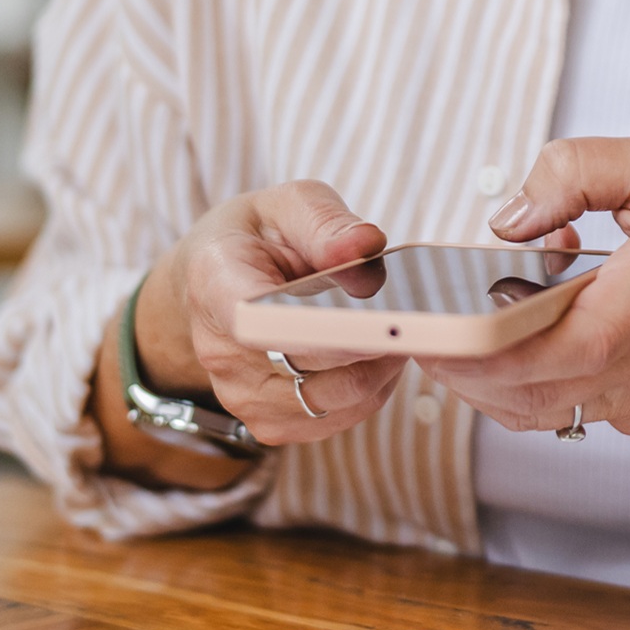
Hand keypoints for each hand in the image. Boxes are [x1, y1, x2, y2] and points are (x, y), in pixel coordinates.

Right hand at [128, 180, 399, 447]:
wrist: (214, 284)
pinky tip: (374, 357)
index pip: (258, 322)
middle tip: (415, 313)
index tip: (380, 322)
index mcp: (215, 284)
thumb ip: (326, 223)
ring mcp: (240, 396)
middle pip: (308, 366)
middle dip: (373, 342)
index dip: (322, 330)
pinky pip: (335, 419)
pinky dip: (369, 391)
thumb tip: (367, 245)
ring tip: (394, 328)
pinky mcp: (266, 424)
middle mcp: (219, 351)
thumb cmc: (258, 238)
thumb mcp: (287, 205)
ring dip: (378, 368)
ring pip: (333, 398)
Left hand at [431, 136, 629, 629]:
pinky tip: (524, 331)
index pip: (527, 346)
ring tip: (466, 318)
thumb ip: (578, 171)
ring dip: (481, 373)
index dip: (462, 339)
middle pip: (511, 390)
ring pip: (526, 409)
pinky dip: (521, 380)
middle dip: (453, 358)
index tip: (428, 312)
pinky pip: (557, 409)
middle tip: (424, 315)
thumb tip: (509, 216)